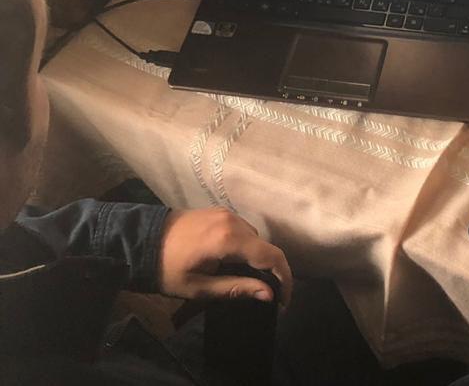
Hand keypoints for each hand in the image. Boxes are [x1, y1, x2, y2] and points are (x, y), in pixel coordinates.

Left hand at [159, 208, 292, 304]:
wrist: (139, 240)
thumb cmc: (167, 269)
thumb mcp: (199, 287)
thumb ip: (237, 288)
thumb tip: (269, 295)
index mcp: (229, 239)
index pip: (271, 257)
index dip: (284, 279)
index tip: (283, 302)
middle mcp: (234, 221)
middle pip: (265, 247)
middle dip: (271, 272)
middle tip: (265, 296)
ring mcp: (226, 213)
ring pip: (254, 239)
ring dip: (258, 259)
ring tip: (249, 281)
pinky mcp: (219, 211)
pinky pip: (242, 230)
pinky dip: (246, 247)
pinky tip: (234, 263)